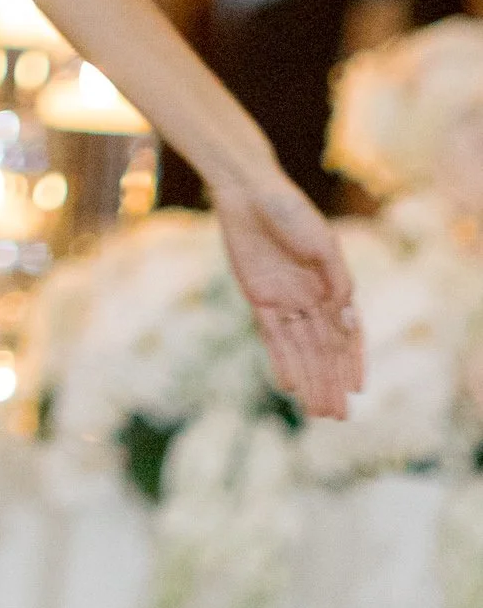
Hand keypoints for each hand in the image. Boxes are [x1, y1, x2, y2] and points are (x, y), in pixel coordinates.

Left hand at [212, 169, 362, 419]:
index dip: (353, 362)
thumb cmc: (291, 211)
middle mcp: (310, 297)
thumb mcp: (322, 245)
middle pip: (323, 348)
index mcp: (333, 286)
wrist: (248, 191)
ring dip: (309, 379)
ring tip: (316, 411)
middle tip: (337, 416)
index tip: (359, 390)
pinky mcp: (258, 296)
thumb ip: (337, 282)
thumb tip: (349, 319)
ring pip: (300, 348)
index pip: (347, 334)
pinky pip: (272, 335)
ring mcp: (284, 299)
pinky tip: (289, 384)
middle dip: (331, 381)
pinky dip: (281, 359)